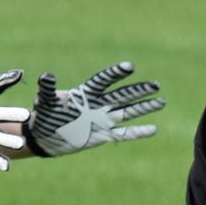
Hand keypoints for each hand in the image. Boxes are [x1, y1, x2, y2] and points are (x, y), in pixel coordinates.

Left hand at [24, 62, 163, 156]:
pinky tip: (154, 129)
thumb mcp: (46, 102)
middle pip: (122, 95)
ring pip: (127, 112)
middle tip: (156, 84)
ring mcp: (102, 120)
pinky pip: (123, 134)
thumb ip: (48, 89)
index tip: (130, 66)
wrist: (44, 137)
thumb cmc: (44, 116)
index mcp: (85, 93)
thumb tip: (46, 76)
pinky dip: (138, 132)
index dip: (116, 73)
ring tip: (161, 101)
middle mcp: (97, 105)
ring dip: (144, 107)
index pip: (104, 81)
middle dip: (139, 90)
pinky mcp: (102, 136)